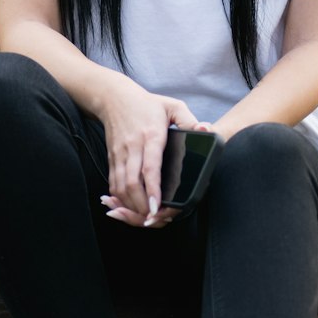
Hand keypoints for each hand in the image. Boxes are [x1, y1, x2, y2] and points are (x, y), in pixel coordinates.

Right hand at [96, 78, 202, 224]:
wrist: (114, 98)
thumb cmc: (147, 103)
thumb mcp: (173, 105)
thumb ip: (189, 119)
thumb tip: (204, 130)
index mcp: (151, 135)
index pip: (150, 167)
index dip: (153, 190)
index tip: (156, 208)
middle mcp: (133, 147)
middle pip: (132, 184)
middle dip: (142, 206)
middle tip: (154, 219)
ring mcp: (120, 154)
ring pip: (121, 187)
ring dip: (130, 206)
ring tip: (144, 217)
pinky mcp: (112, 158)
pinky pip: (113, 183)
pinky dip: (119, 199)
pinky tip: (128, 208)